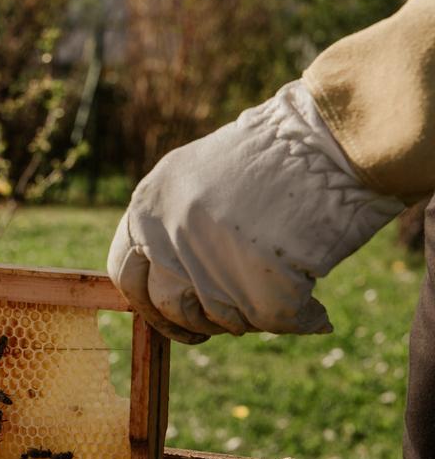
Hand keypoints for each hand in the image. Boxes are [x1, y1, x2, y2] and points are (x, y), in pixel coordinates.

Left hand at [107, 80, 404, 343]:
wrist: (332, 136)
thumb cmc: (275, 154)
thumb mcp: (197, 177)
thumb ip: (171, 227)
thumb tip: (166, 287)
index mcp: (148, 204)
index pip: (125, 274)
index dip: (150, 304)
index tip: (175, 317)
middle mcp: (168, 231)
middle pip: (169, 305)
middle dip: (199, 321)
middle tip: (231, 317)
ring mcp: (209, 257)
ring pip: (220, 317)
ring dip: (251, 316)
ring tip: (283, 291)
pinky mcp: (257, 280)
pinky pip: (271, 321)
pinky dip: (299, 320)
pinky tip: (315, 311)